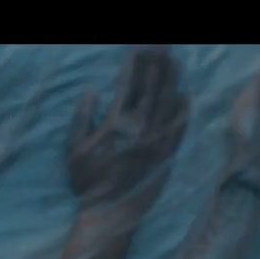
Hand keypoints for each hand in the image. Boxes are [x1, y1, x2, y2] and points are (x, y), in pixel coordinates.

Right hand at [66, 47, 187, 215]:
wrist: (111, 212)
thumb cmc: (88, 182)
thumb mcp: (73, 149)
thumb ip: (82, 118)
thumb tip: (90, 92)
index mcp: (116, 123)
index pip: (128, 85)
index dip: (134, 64)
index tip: (137, 49)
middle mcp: (140, 127)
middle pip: (152, 88)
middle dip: (156, 64)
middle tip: (162, 46)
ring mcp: (157, 141)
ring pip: (168, 102)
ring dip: (171, 79)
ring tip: (174, 62)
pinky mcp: (167, 155)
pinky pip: (179, 128)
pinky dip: (183, 111)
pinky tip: (186, 96)